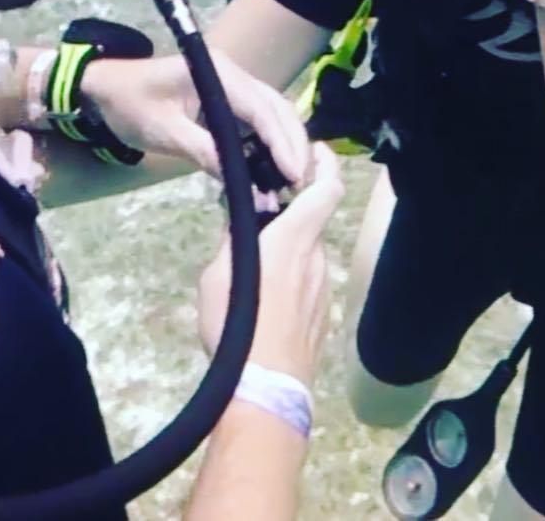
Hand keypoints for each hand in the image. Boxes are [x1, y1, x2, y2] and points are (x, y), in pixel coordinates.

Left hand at [81, 50, 310, 186]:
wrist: (106, 89)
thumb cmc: (130, 105)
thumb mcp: (164, 132)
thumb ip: (203, 152)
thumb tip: (242, 184)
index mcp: (218, 73)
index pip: (261, 108)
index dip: (281, 141)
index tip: (294, 173)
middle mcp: (233, 75)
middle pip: (277, 107)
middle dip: (293, 144)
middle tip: (301, 183)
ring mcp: (234, 87)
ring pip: (273, 114)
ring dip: (286, 145)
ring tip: (293, 181)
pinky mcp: (229, 102)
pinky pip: (258, 122)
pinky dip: (270, 145)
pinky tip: (274, 170)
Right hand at [197, 144, 344, 380]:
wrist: (264, 390)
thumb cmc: (237, 326)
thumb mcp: (217, 276)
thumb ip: (233, 241)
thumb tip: (241, 221)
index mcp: (293, 239)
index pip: (327, 188)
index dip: (326, 165)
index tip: (316, 152)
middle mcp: (317, 257)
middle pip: (312, 223)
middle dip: (290, 219)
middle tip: (261, 225)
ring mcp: (325, 288)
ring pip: (310, 256)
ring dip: (290, 255)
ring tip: (257, 274)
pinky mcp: (324, 315)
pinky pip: (310, 285)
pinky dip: (295, 283)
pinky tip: (270, 306)